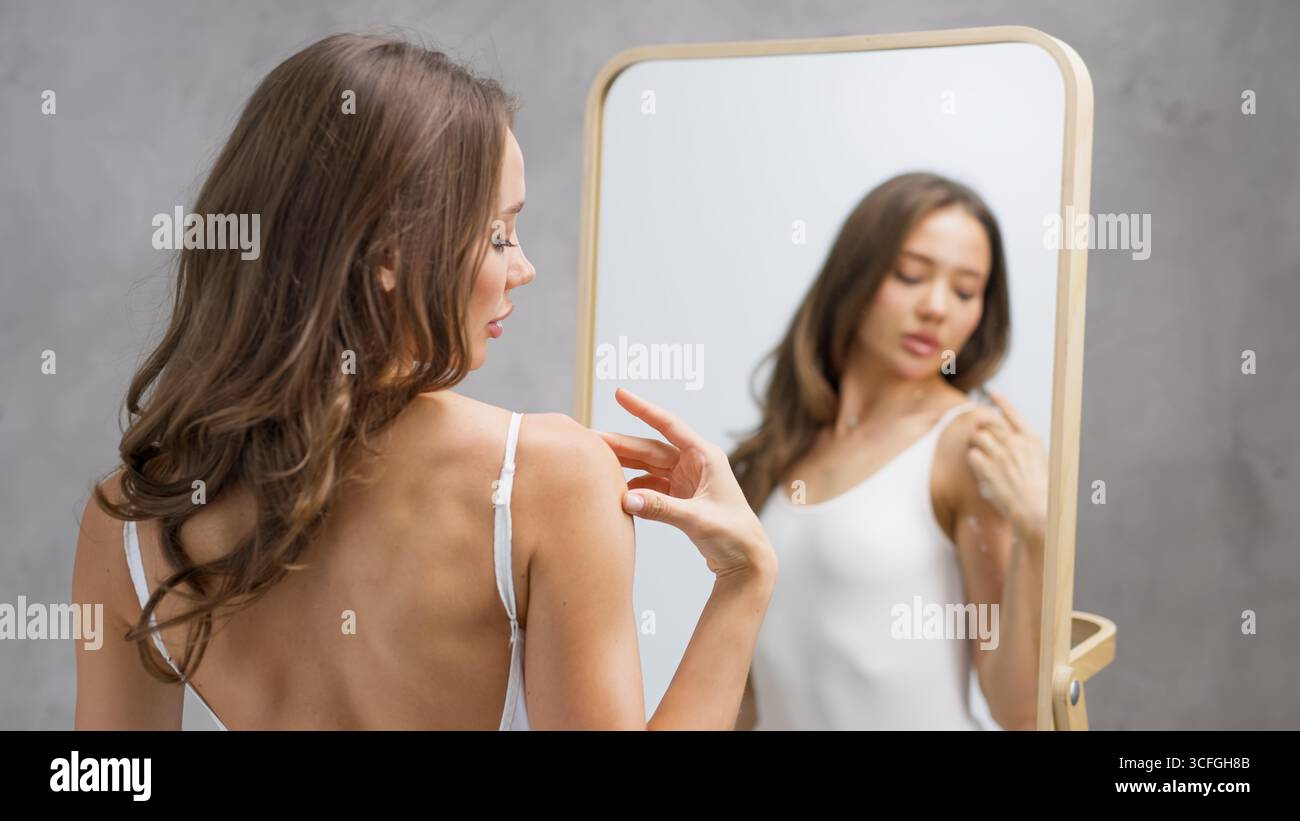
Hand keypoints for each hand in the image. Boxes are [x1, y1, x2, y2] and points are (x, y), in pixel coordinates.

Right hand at [595, 388, 775, 582]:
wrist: (746, 560)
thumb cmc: (733, 534)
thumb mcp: (697, 519)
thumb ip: (661, 508)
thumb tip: (624, 499)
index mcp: (705, 456)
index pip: (668, 425)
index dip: (643, 408)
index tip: (620, 393)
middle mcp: (695, 463)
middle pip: (650, 448)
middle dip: (622, 443)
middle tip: (591, 439)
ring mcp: (686, 480)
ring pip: (648, 466)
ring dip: (625, 465)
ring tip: (597, 463)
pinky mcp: (680, 498)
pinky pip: (651, 486)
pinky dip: (634, 488)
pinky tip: (617, 491)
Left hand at [966, 390, 1048, 547]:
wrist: (1036, 510)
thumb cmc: (1043, 491)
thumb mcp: (1042, 461)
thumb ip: (1025, 448)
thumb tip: (1012, 438)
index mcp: (1032, 439)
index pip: (1013, 413)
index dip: (1000, 401)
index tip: (991, 393)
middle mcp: (1015, 443)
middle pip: (990, 423)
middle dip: (982, 424)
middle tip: (978, 430)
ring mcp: (1000, 455)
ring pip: (978, 436)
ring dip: (976, 442)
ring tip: (981, 452)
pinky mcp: (987, 469)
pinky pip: (972, 455)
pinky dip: (973, 459)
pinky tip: (979, 466)